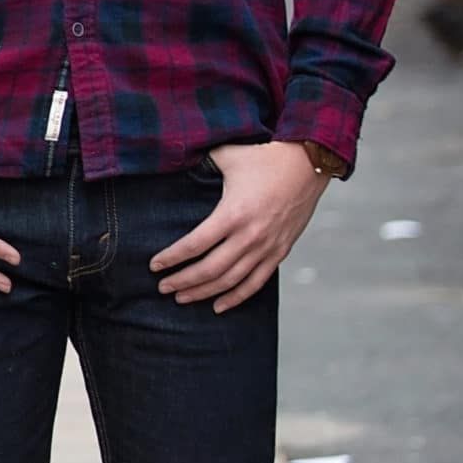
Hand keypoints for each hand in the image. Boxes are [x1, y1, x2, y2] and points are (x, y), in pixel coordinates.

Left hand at [151, 141, 326, 313]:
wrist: (308, 164)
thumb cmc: (264, 158)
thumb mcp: (227, 156)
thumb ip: (200, 163)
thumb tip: (174, 161)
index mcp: (233, 214)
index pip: (195, 245)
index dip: (172, 258)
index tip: (154, 265)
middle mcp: (250, 236)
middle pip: (210, 269)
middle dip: (182, 281)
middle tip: (163, 287)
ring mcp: (267, 247)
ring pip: (230, 281)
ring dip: (204, 292)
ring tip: (182, 298)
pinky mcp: (280, 252)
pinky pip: (255, 283)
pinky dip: (236, 297)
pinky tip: (218, 306)